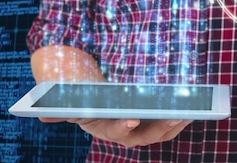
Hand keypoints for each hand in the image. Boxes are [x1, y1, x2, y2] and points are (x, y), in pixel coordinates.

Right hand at [39, 117, 191, 146]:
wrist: (93, 105)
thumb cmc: (83, 101)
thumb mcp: (70, 103)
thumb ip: (59, 110)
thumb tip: (43, 115)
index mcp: (104, 129)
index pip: (115, 130)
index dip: (123, 126)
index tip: (133, 118)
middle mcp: (125, 134)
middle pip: (145, 135)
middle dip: (161, 125)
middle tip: (176, 114)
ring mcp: (140, 132)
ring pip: (161, 132)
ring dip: (177, 123)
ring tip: (193, 110)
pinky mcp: (151, 125)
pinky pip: (168, 126)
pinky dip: (180, 119)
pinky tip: (194, 107)